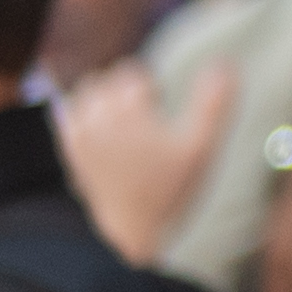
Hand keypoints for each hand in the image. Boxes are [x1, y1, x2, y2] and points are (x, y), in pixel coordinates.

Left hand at [55, 57, 229, 268]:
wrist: (136, 229)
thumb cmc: (172, 187)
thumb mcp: (202, 146)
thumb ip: (214, 102)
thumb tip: (224, 62)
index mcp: (128, 112)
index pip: (130, 74)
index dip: (148, 88)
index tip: (157, 109)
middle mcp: (97, 120)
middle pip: (103, 80)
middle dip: (122, 91)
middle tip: (142, 116)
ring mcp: (80, 137)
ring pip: (82, 95)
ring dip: (101, 100)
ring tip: (122, 123)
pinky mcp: (71, 154)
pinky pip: (67, 117)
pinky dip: (83, 117)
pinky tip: (102, 133)